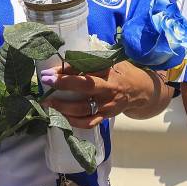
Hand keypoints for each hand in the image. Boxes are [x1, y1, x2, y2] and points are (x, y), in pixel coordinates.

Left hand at [42, 62, 161, 126]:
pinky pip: (87, 122)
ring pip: (82, 108)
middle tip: (45, 83)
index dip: (65, 70)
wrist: (140, 91)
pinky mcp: (105, 117)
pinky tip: (61, 116)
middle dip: (62, 84)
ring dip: (62, 106)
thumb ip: (89, 62)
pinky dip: (72, 121)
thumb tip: (63, 63)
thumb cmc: (121, 73)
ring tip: (48, 103)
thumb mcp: (109, 62)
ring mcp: (107, 105)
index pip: (85, 67)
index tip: (48, 72)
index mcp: (109, 71)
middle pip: (84, 86)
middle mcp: (108, 88)